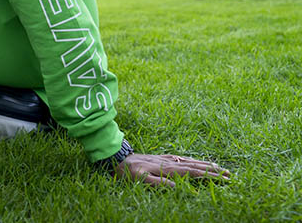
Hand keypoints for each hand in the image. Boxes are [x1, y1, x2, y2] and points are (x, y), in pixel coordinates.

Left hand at [115, 153, 230, 186]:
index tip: (224, 178)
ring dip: (204, 164)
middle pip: (195, 165)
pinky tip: (195, 162)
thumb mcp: (140, 179)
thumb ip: (157, 183)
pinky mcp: (162, 158)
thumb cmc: (128, 171)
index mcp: (168, 168)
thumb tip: (176, 187)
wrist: (116, 158)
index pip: (193, 172)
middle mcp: (170, 161)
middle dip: (212, 170)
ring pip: (190, 161)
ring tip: (218, 167)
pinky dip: (192, 161)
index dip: (209, 175)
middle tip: (229, 174)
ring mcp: (166, 159)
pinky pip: (182, 159)